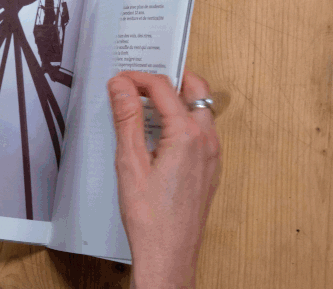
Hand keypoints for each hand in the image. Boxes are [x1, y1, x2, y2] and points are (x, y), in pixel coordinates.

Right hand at [107, 71, 220, 288]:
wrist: (169, 255)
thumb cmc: (151, 218)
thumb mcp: (130, 162)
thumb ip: (127, 119)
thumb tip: (121, 87)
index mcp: (188, 136)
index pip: (163, 87)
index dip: (138, 78)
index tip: (120, 81)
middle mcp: (206, 141)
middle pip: (193, 89)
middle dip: (167, 79)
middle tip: (140, 83)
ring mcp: (212, 155)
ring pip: (199, 110)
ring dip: (176, 100)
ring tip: (146, 107)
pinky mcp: (210, 168)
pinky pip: (201, 131)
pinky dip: (183, 121)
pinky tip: (159, 134)